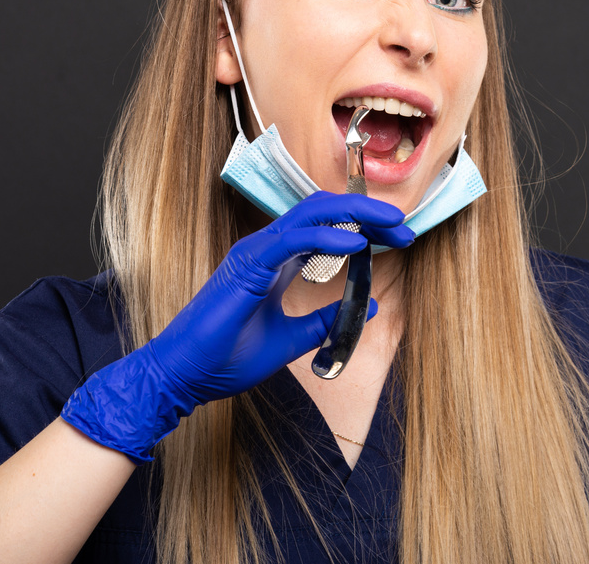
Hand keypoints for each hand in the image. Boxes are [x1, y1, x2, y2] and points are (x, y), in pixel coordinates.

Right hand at [148, 191, 411, 404]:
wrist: (185, 375)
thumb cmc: (226, 357)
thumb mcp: (291, 339)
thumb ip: (324, 321)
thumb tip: (368, 307)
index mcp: (275, 261)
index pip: (325, 227)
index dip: (364, 227)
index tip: (397, 238)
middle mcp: (266, 249)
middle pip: (322, 211)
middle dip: (367, 213)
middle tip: (403, 225)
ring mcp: (255, 253)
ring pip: (310, 214)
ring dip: (355, 216)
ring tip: (390, 225)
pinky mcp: (247, 266)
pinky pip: (292, 241)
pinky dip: (326, 238)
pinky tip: (355, 246)